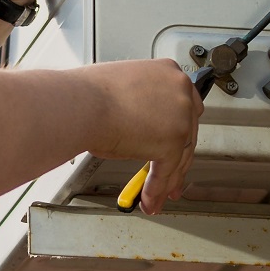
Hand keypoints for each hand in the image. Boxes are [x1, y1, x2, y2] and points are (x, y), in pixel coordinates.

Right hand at [81, 59, 202, 214]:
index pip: (183, 105)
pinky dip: (156, 188)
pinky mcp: (172, 143)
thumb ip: (140, 104)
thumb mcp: (123, 88)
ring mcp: (180, 118)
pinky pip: (166, 172)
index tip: (175, 141)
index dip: (179, 129)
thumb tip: (138, 124)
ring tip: (158, 195)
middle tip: (171, 173)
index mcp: (168, 72)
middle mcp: (180, 91)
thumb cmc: (88, 95)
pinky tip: (149, 199)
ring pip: (180, 156)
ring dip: (168, 180)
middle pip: (188, 132)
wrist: (81, 104)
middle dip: (179, 158)